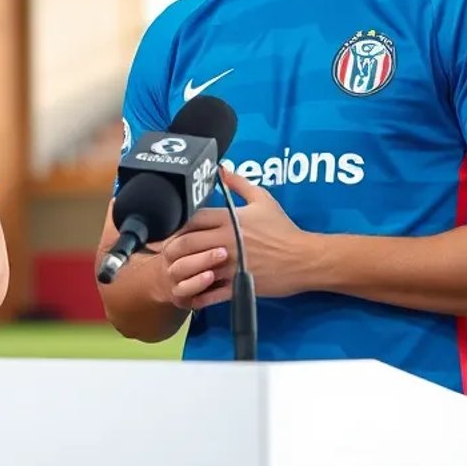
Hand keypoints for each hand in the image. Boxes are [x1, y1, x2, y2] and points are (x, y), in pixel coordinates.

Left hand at [162, 166, 322, 307]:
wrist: (304, 258)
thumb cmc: (283, 229)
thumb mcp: (263, 199)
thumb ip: (238, 184)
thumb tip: (221, 170)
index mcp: (229, 219)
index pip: (192, 218)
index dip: (175, 223)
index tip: (168, 228)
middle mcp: (226, 240)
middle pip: (186, 242)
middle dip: (170, 247)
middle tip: (162, 252)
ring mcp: (231, 264)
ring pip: (194, 268)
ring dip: (180, 271)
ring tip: (172, 272)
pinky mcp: (238, 285)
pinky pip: (210, 293)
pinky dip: (197, 296)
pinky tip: (190, 296)